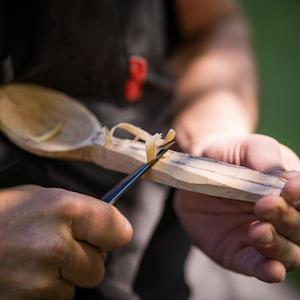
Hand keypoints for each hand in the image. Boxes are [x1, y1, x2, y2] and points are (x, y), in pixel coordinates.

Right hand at [0, 185, 131, 299]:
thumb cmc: (6, 212)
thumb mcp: (45, 197)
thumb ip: (83, 213)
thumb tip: (114, 232)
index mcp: (65, 209)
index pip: (117, 229)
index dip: (115, 233)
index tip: (110, 235)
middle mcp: (56, 246)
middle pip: (99, 266)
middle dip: (86, 260)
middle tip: (62, 248)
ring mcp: (40, 280)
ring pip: (78, 287)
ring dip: (66, 277)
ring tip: (38, 260)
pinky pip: (57, 299)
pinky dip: (48, 290)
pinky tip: (27, 274)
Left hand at [174, 134, 299, 281]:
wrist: (196, 166)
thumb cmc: (230, 154)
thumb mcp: (249, 147)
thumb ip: (267, 158)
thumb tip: (288, 179)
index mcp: (291, 193)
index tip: (290, 188)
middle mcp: (282, 219)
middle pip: (299, 230)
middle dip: (286, 219)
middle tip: (265, 204)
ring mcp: (260, 237)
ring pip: (286, 253)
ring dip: (277, 246)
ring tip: (259, 230)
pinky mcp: (236, 251)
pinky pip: (255, 266)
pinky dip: (266, 270)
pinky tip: (272, 270)